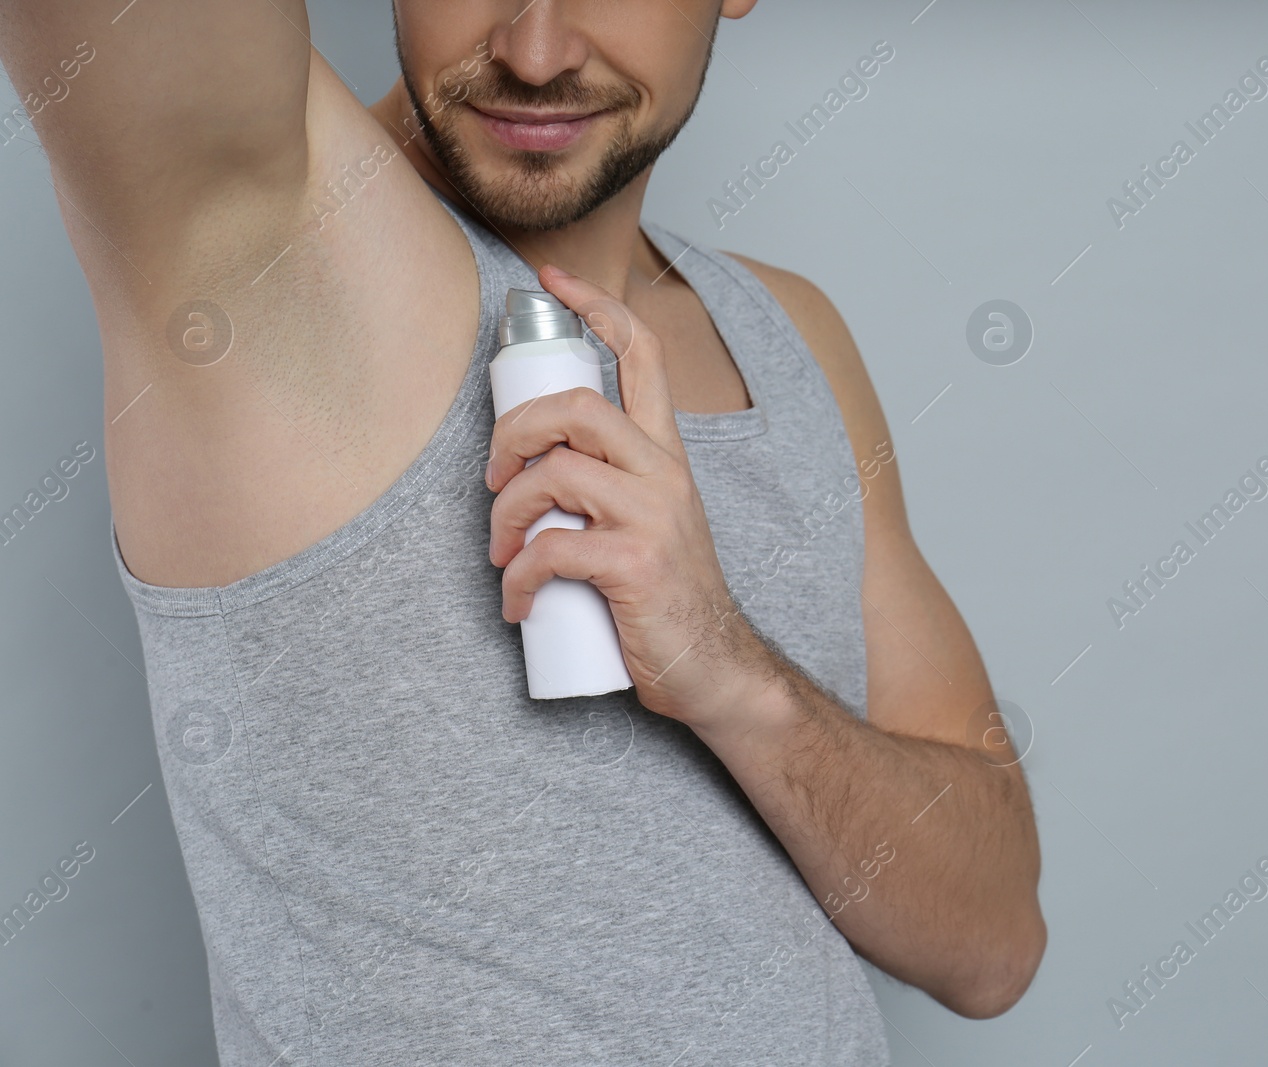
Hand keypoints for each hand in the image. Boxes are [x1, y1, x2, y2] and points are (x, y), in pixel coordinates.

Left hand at [484, 264, 773, 730]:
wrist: (716, 667)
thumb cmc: (667, 597)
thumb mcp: (650, 522)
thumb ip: (609, 486)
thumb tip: (532, 469)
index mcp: (667, 455)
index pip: (644, 354)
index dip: (598, 305)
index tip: (553, 280)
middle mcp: (665, 474)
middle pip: (580, 405)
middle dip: (514, 430)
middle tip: (491, 473)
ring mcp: (654, 517)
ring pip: (556, 473)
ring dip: (506, 512)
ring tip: (501, 550)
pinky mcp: (636, 564)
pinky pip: (553, 548)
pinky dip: (517, 576)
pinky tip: (516, 600)